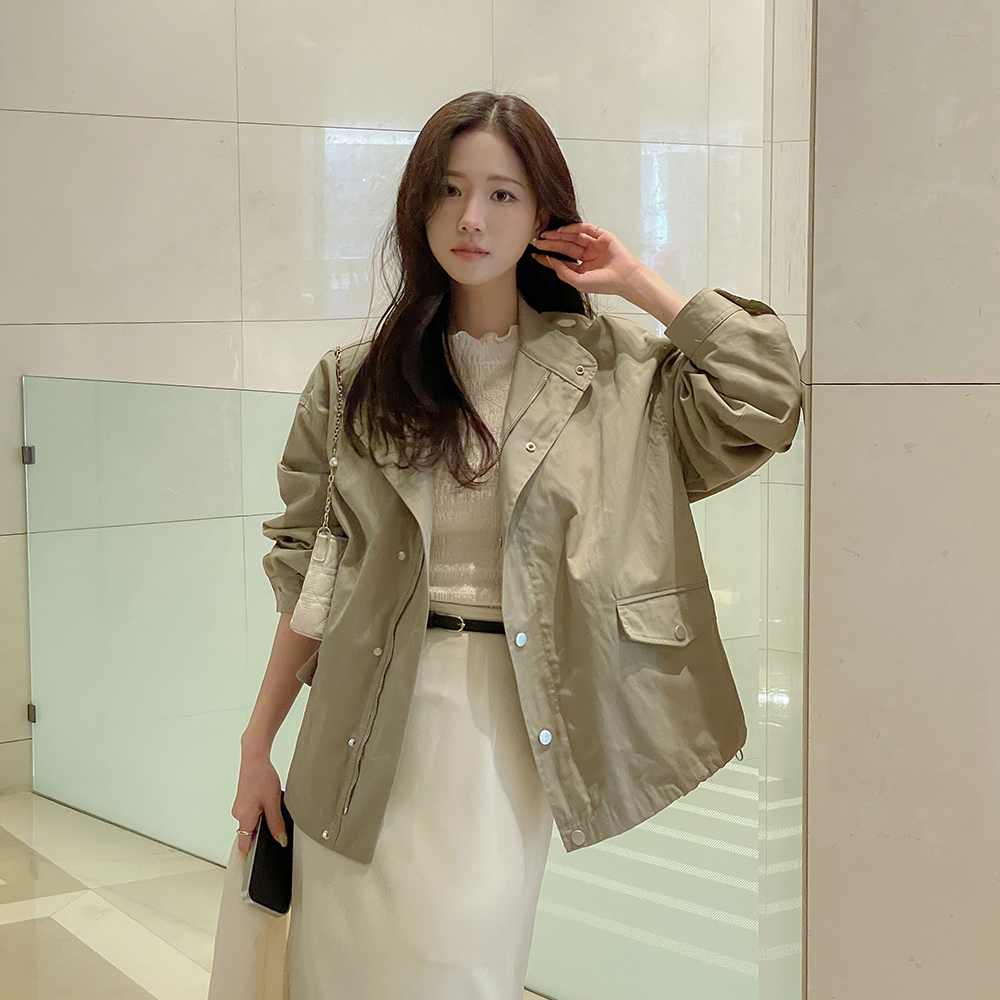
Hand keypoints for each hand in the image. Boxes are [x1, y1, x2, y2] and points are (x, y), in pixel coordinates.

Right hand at [231, 747, 286, 857]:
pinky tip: (269, 804)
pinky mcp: (243, 800)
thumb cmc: (262, 776)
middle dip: (261, 836)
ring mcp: (240, 807)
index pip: (244, 845)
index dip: (249, 857)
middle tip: (275, 834)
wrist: (255, 758)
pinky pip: (251, 813)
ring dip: (262, 822)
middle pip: (249, 834)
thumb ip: (276, 824)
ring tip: (272, 811)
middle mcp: (238, 814)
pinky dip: (260, 813)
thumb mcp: (274, 802)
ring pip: (251, 823)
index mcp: (244, 817)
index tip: (253, 868)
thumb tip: (281, 840)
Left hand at [530, 222, 645, 297]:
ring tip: (545, 236)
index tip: (536, 254)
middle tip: (537, 242)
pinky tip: (561, 230)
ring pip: (572, 237)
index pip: (562, 260)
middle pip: (565, 247)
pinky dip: (572, 228)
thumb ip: (563, 271)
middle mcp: (587, 255)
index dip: (548, 257)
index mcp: (583, 268)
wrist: (624, 277)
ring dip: (559, 235)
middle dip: (550, 244)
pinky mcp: (601, 236)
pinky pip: (584, 228)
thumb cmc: (606, 283)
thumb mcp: (578, 282)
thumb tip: (550, 260)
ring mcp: (594, 245)